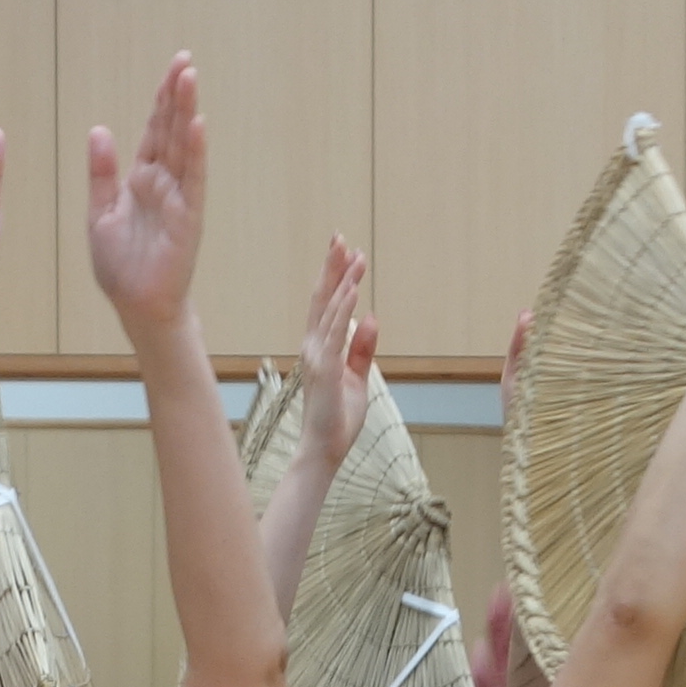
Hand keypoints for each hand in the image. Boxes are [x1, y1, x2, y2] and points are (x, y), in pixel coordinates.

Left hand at [84, 50, 206, 334]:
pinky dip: (196, 152)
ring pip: (184, 147)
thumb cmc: (121, 268)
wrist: (136, 308)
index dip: (160, 100)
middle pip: (171, 130)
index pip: (153, 131)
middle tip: (184, 60)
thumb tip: (99, 130)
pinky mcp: (188, 218)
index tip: (171, 69)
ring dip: (187, 112)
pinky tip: (197, 125)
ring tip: (190, 78)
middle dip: (176, 95)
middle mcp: (163, 184)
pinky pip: (193, 180)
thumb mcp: (100, 214)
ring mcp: (178, 199)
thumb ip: (101, 174)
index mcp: (140, 180)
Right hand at [288, 237, 371, 469]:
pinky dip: (344, 310)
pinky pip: (336, 334)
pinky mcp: (326, 370)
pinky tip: (353, 290)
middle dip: (332, 267)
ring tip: (354, 256)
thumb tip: (372, 318)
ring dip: (343, 281)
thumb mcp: (358, 377)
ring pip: (331, 310)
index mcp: (320, 347)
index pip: (327, 304)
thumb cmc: (338, 418)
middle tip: (340, 237)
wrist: (323, 449)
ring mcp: (317, 357)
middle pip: (323, 298)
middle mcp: (313, 346)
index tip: (345, 251)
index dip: (335, 276)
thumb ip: (363, 348)